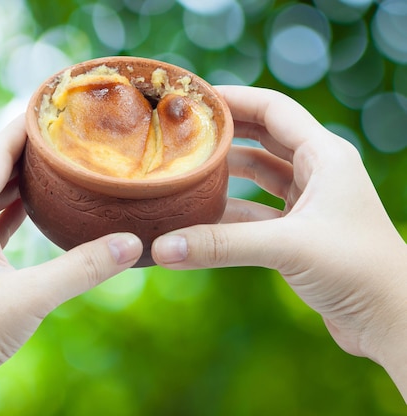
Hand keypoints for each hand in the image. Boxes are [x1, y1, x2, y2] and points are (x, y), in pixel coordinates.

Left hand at [0, 115, 142, 414]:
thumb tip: (132, 244)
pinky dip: (0, 208)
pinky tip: (20, 210)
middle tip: (59, 134)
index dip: (24, 127)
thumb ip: (83, 268)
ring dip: (11, 180)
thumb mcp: (31, 297)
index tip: (49, 104)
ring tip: (46, 166)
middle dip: (23, 151)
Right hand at [151, 86, 406, 397]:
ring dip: (226, 174)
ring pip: (259, 176)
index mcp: (326, 156)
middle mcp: (319, 172)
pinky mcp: (301, 233)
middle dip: (225, 133)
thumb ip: (222, 245)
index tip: (195, 99)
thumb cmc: (358, 271)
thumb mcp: (287, 247)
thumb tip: (162, 249)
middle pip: (263, 137)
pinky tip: (202, 218)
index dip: (235, 99)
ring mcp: (309, 203)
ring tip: (187, 170)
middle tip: (183, 131)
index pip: (274, 109)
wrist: (392, 320)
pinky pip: (257, 212)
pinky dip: (231, 212)